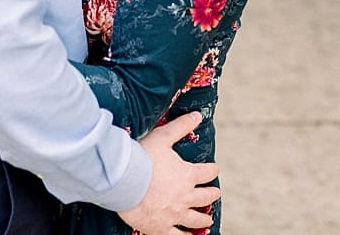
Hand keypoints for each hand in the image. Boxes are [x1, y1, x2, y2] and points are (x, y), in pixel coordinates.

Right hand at [118, 112, 219, 234]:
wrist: (124, 181)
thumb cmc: (142, 159)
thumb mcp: (163, 137)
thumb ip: (181, 126)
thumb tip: (197, 115)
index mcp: (187, 175)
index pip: (207, 172)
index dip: (212, 169)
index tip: (213, 168)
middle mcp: (185, 196)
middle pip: (205, 197)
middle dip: (211, 194)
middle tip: (215, 193)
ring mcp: (174, 214)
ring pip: (195, 219)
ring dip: (203, 219)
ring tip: (208, 220)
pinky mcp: (162, 228)